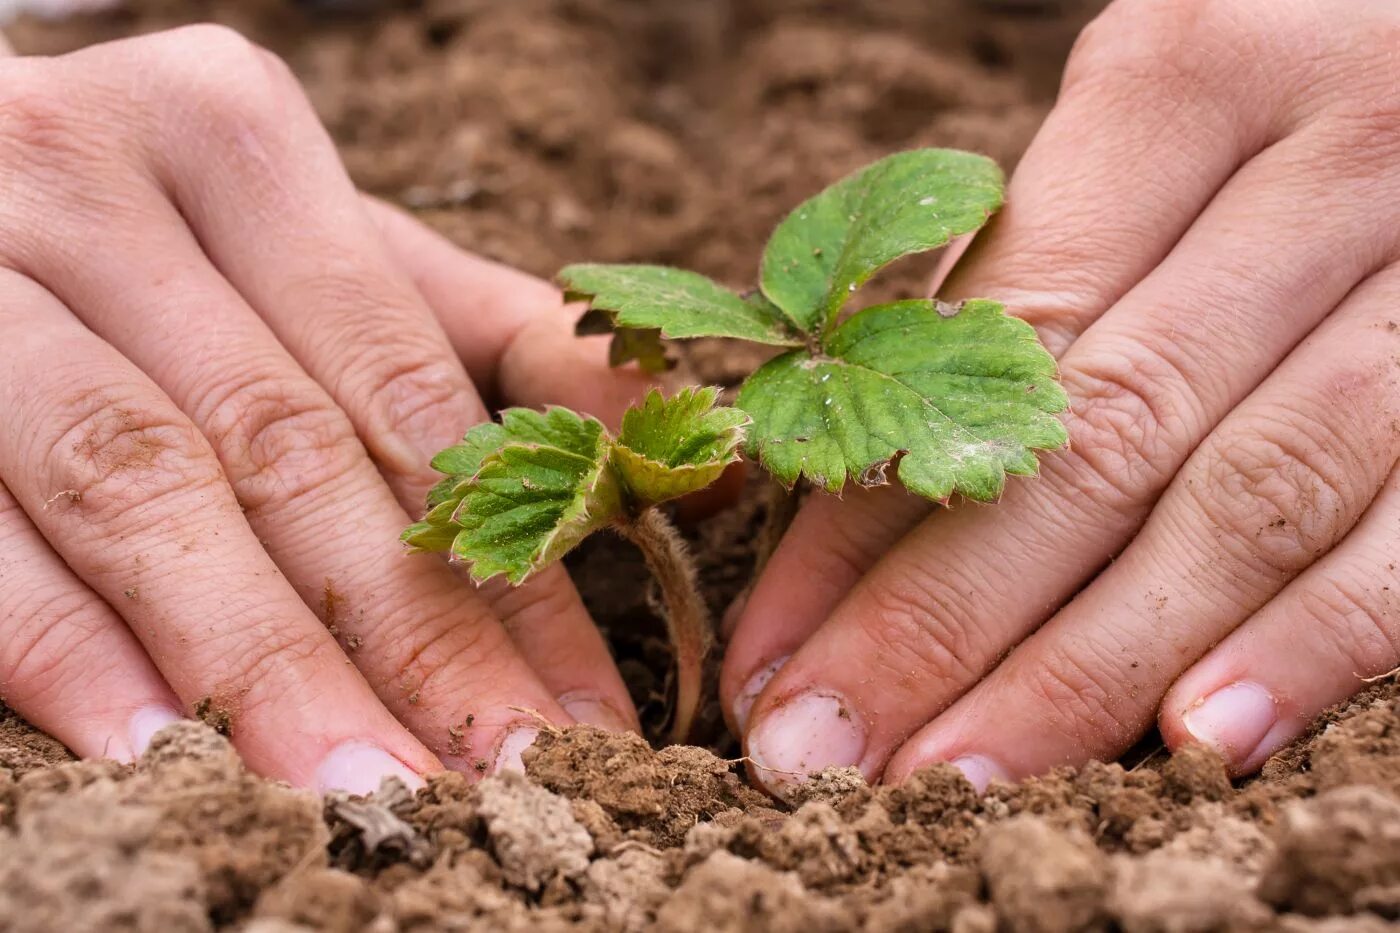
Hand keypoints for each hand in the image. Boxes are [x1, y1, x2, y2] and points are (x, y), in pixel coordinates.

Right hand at [0, 26, 650, 792]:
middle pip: (289, 448)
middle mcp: (95, 181)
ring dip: (257, 660)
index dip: (504, 560)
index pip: (408, 392)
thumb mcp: (315, 250)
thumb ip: (479, 339)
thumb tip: (682, 447)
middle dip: (406, 635)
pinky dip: (63, 640)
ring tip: (361, 794)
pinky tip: (153, 750)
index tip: (580, 710)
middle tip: (500, 781)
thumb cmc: (153, 233)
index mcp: (235, 142)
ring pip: (140, 484)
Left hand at [723, 0, 1399, 793]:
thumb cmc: (1291, 103)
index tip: (771, 650)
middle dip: (939, 622)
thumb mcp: (1157, 134)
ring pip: (1244, 500)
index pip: (992, 336)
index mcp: (1189, 76)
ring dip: (1085, 668)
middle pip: (1099, 437)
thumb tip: (858, 506)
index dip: (867, 510)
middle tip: (820, 753)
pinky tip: (1193, 746)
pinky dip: (1308, 644)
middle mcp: (1329, 160)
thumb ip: (1033, 283)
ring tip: (955, 783)